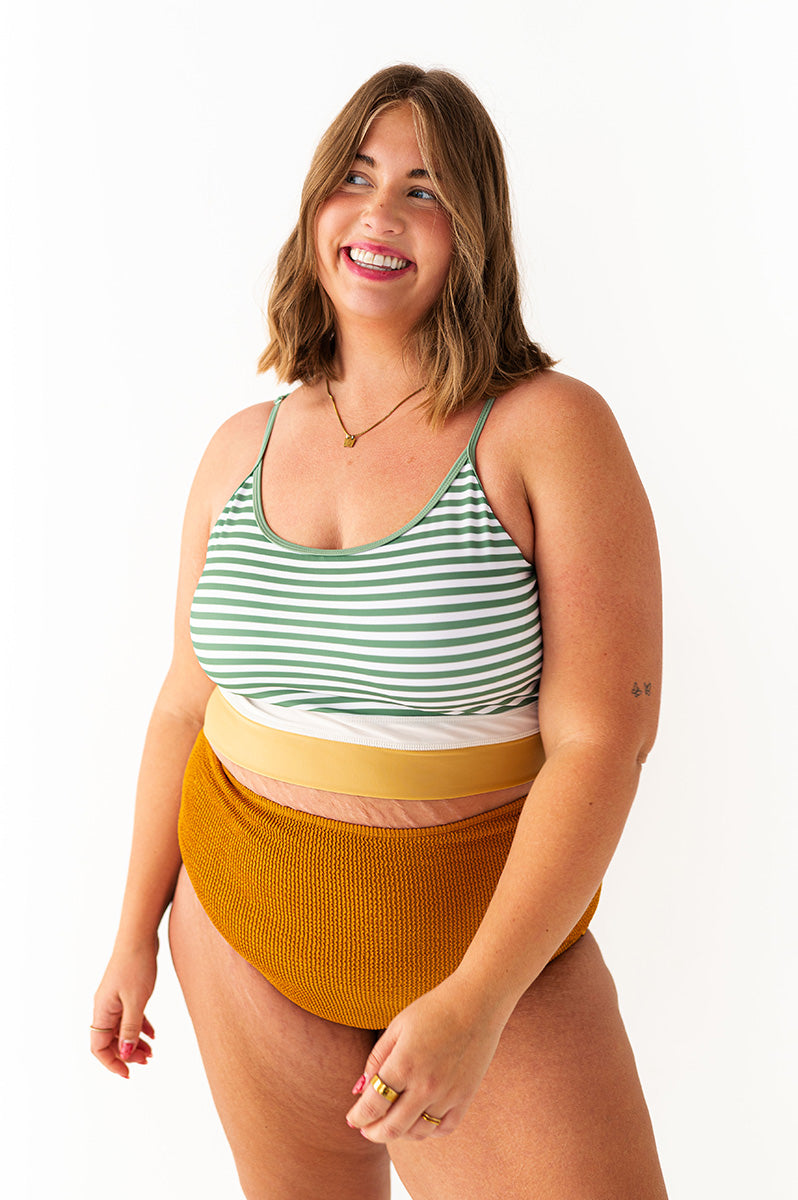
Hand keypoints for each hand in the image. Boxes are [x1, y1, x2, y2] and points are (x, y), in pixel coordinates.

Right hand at [91, 940, 157, 1077]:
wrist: (139, 936)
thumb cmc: (136, 965)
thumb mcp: (136, 1001)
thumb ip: (131, 1029)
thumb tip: (126, 1054)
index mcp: (102, 1011)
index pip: (99, 1047)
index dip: (111, 1063)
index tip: (128, 1073)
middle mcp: (104, 1007)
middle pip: (111, 1040)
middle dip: (127, 1055)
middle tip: (147, 1062)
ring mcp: (115, 999)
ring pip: (122, 1029)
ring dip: (135, 1043)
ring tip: (152, 1053)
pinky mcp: (125, 992)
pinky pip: (129, 1016)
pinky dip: (140, 1027)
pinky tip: (153, 1034)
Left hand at [345, 974, 504, 1142]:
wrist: (477, 1002)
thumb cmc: (433, 1009)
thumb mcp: (397, 1026)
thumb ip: (376, 1059)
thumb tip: (359, 1090)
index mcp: (403, 1063)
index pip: (373, 1105)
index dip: (358, 1117)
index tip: (352, 1119)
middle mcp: (425, 1085)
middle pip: (392, 1128)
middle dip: (373, 1132)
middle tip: (365, 1128)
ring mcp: (448, 1094)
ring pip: (417, 1132)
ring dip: (399, 1134)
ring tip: (390, 1124)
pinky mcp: (466, 1097)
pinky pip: (444, 1128)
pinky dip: (428, 1131)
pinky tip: (418, 1122)